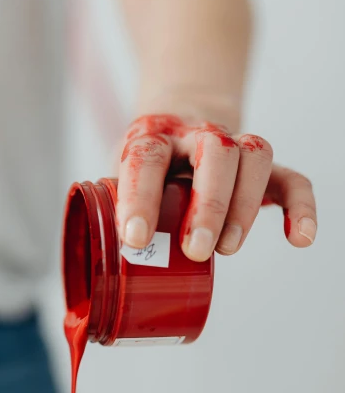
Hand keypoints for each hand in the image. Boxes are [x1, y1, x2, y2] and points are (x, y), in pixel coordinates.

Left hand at [116, 114, 316, 260]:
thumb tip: (90, 273)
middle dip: (208, 204)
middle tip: (196, 250)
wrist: (182, 119)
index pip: (146, 159)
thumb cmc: (146, 164)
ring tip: (227, 249)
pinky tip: (299, 238)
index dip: (139, 198)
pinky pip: (292, 179)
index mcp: (153, 136)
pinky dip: (301, 207)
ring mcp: (235, 146)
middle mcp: (197, 134)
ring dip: (244, 205)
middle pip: (214, 152)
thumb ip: (109, 210)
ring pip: (254, 157)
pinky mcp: (264, 167)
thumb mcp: (118, 175)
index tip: (134, 241)